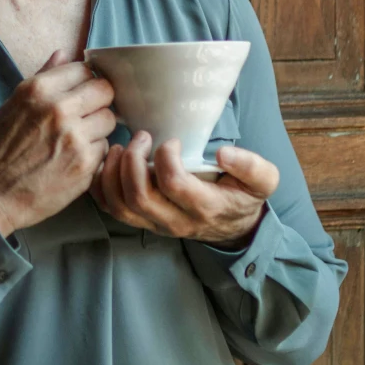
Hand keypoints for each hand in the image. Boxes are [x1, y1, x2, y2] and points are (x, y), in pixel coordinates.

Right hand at [0, 52, 117, 237]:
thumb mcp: (13, 105)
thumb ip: (43, 77)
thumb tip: (64, 54)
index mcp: (38, 90)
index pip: (84, 69)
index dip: (86, 81)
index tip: (81, 93)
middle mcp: (59, 109)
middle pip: (105, 91)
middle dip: (99, 101)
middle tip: (87, 115)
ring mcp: (75, 138)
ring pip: (109, 119)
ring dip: (98, 128)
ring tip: (78, 139)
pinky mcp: (85, 164)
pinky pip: (106, 147)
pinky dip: (95, 152)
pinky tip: (74, 159)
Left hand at [92, 133, 278, 246]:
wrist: (232, 227)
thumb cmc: (242, 197)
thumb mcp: (262, 181)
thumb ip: (252, 166)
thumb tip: (223, 155)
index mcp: (205, 207)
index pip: (174, 184)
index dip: (166, 157)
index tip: (171, 139)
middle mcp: (175, 221)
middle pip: (139, 197)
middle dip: (133, 161)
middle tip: (140, 137)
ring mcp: (155, 224)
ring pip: (120, 206)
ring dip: (112, 174)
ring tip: (120, 148)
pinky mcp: (141, 221)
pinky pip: (110, 209)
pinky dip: (101, 186)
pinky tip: (108, 163)